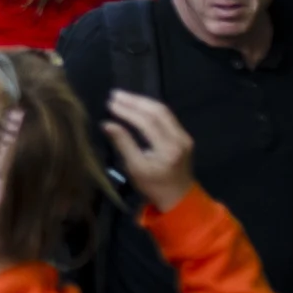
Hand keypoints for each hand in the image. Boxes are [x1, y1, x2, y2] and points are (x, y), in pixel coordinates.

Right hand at [102, 91, 196, 208]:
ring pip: (164, 111)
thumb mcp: (135, 168)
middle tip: (115, 95)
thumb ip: (123, 144)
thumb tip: (107, 123)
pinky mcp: (184, 136)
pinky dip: (151, 108)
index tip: (110, 104)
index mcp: (168, 149)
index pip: (147, 122)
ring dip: (143, 102)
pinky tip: (138, 106)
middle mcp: (180, 139)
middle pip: (158, 111)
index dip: (128, 111)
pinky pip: (167, 117)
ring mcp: (184, 136)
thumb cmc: (153, 186)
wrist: (179, 197)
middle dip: (135, 101)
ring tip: (123, 97)